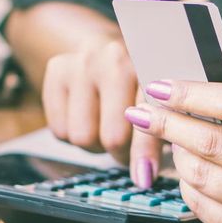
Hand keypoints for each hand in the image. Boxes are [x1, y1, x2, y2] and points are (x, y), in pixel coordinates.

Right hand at [41, 38, 163, 186]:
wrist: (105, 44)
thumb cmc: (139, 80)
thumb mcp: (160, 98)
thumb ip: (164, 127)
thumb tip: (149, 172)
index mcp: (147, 66)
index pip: (145, 120)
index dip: (143, 153)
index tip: (144, 178)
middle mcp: (112, 60)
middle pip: (111, 137)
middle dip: (120, 151)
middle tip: (125, 143)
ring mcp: (81, 64)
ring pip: (82, 137)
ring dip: (94, 144)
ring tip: (104, 125)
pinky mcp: (56, 71)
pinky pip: (60, 130)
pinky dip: (72, 133)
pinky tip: (85, 115)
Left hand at [123, 80, 221, 222]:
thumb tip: (179, 95)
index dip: (190, 93)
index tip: (159, 87)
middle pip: (211, 142)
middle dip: (169, 124)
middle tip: (145, 113)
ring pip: (202, 177)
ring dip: (177, 157)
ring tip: (174, 144)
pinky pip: (205, 209)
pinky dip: (187, 188)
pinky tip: (188, 175)